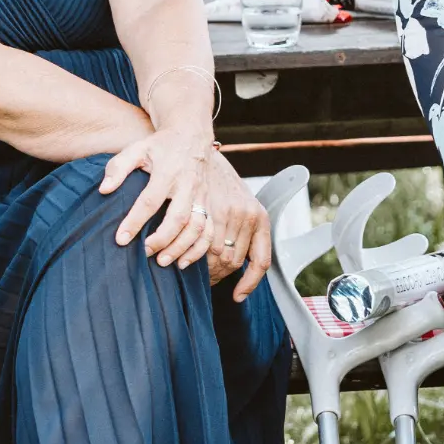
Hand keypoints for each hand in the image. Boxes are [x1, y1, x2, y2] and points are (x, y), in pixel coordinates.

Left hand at [100, 129, 215, 271]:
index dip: (135, 221)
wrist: (191, 136)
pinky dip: (199, 249)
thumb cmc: (159, 146)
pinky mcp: (209, 204)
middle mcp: (187, 185)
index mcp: (167, 172)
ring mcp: (201, 196)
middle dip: (162, 239)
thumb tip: (104, 190)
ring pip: (198, 227)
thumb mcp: (136, 149)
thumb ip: (118, 167)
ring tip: (163, 262)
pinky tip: (184, 262)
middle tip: (144, 253)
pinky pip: (209, 230)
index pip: (150, 200)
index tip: (121, 239)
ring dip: (182, 247)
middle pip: (179, 218)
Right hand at [197, 152, 273, 299]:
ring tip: (188, 268)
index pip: (261, 261)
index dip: (249, 283)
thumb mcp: (237, 202)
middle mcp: (247, 214)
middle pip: (234, 262)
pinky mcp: (209, 208)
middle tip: (201, 278)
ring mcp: (228, 211)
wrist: (196, 147)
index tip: (237, 296)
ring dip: (202, 268)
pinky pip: (203, 244)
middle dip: (217, 276)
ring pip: (218, 256)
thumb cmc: (216, 179)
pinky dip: (192, 257)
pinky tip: (182, 260)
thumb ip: (240, 229)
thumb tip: (232, 263)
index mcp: (259, 217)